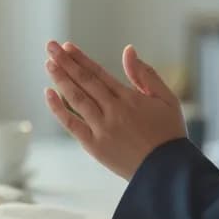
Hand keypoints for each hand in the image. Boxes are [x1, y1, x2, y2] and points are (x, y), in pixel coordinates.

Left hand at [42, 41, 187, 179]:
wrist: (167, 171)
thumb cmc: (170, 133)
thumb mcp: (167, 99)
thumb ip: (146, 74)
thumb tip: (128, 50)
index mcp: (130, 98)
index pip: (98, 73)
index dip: (81, 59)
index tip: (67, 47)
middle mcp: (113, 111)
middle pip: (84, 81)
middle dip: (66, 62)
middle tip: (51, 47)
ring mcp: (102, 129)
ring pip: (76, 99)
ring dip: (60, 79)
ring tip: (49, 63)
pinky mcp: (94, 146)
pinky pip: (71, 124)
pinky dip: (59, 109)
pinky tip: (49, 94)